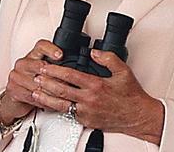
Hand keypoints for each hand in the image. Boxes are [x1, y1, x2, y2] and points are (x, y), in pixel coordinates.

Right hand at [0, 39, 63, 125]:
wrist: (15, 98)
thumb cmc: (32, 83)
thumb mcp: (43, 72)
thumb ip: (55, 67)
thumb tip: (75, 70)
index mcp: (32, 56)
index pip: (41, 46)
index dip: (51, 49)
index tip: (60, 55)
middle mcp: (23, 63)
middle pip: (40, 66)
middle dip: (55, 77)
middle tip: (66, 84)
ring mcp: (16, 76)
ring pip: (37, 84)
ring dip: (52, 93)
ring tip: (63, 97)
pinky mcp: (13, 89)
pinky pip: (32, 96)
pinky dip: (45, 102)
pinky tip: (53, 104)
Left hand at [31, 49, 163, 143]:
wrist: (138, 117)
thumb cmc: (131, 96)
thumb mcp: (123, 70)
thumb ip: (107, 58)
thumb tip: (93, 52)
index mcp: (96, 85)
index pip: (70, 76)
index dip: (55, 70)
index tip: (46, 65)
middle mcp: (89, 99)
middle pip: (61, 90)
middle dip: (46, 82)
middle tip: (35, 76)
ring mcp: (87, 112)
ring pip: (61, 104)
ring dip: (46, 98)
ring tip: (35, 92)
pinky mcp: (86, 121)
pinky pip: (68, 113)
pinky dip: (57, 108)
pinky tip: (49, 104)